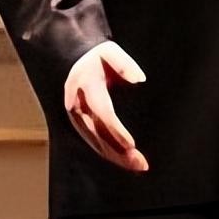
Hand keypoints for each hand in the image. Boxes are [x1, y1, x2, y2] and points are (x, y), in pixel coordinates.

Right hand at [64, 40, 148, 171]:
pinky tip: (125, 161)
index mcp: (85, 86)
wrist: (78, 60)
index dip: (116, 130)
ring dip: (116, 157)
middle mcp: (77, 105)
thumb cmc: (98, 57)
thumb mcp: (110, 51)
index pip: (102, 113)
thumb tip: (139, 79)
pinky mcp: (80, 124)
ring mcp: (77, 117)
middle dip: (118, 151)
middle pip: (98, 134)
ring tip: (138, 166)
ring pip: (95, 142)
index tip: (132, 144)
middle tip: (141, 163)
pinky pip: (94, 142)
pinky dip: (109, 153)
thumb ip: (124, 64)